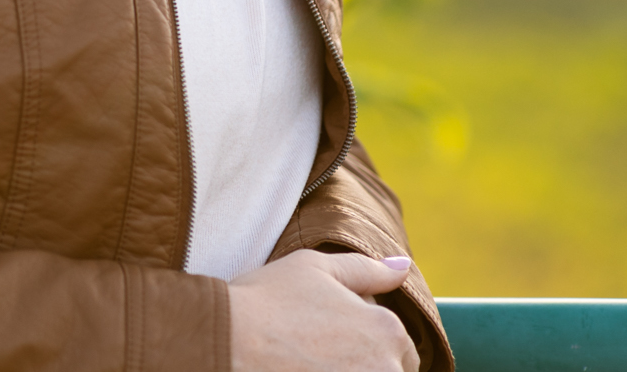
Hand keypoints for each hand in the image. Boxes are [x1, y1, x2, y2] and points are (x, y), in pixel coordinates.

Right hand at [228, 250, 418, 371]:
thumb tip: (402, 266)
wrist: (224, 340)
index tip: (328, 340)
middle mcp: (386, 369)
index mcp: (387, 330)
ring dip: (343, 371)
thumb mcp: (314, 267)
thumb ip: (366, 269)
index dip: (365, 342)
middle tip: (314, 355)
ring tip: (303, 366)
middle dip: (360, 365)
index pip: (400, 348)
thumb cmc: (266, 300)